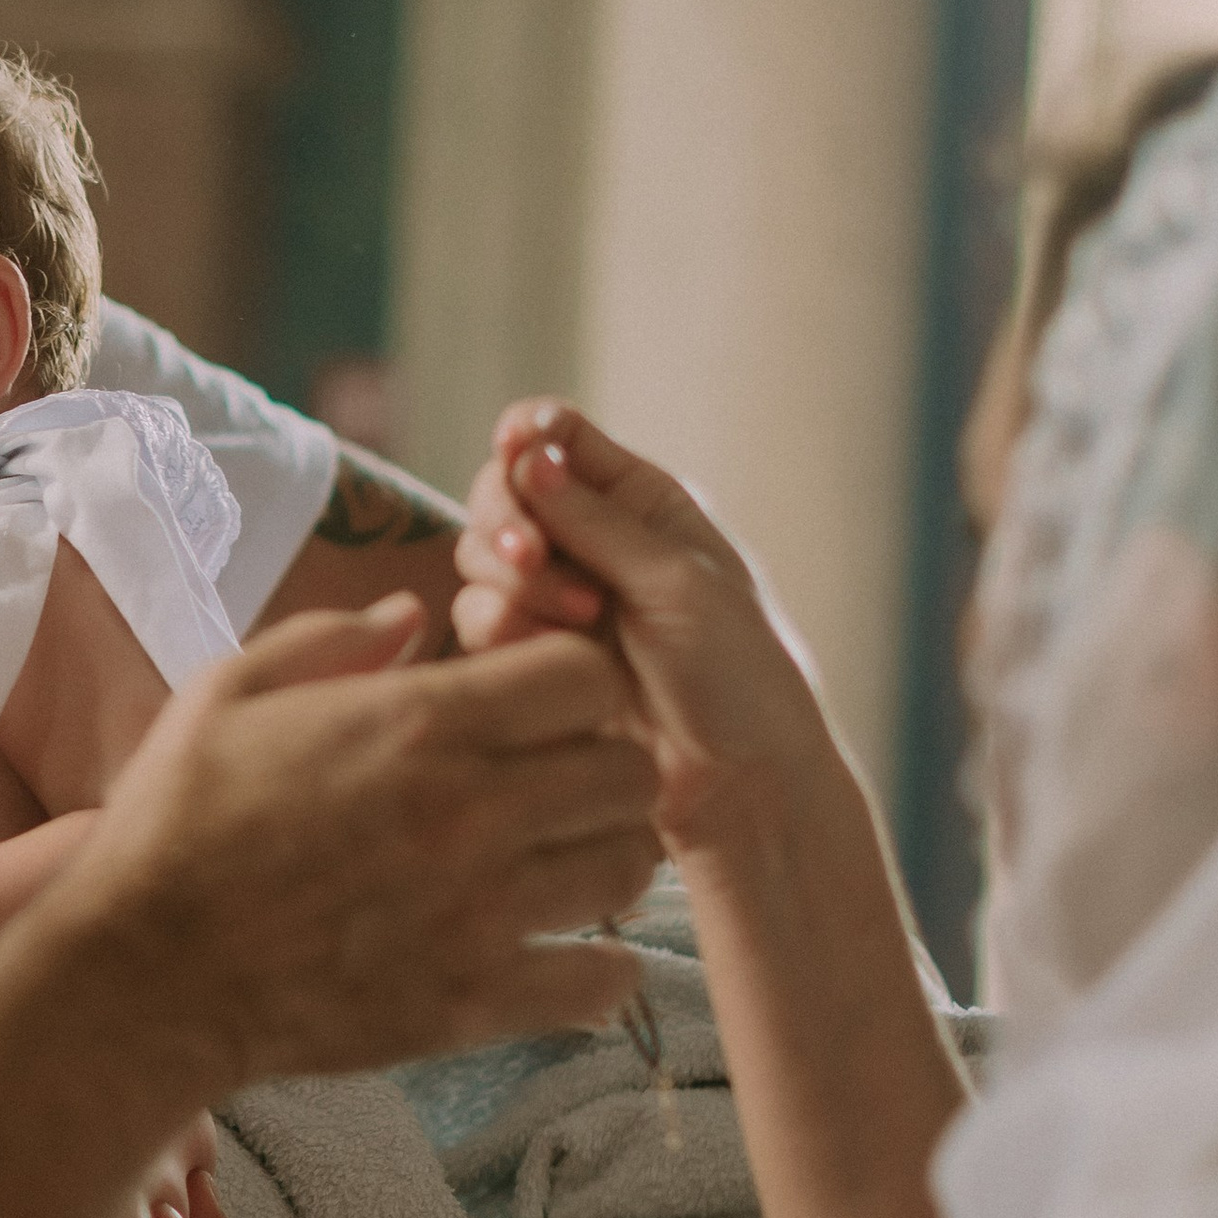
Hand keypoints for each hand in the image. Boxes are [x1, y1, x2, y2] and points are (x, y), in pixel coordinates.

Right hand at [49, 598, 659, 1086]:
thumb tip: (412, 611)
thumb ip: (329, 639)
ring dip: (604, 860)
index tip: (534, 709)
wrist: (139, 975)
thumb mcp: (226, 694)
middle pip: (629, 769)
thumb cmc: (172, 824)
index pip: (587, 673)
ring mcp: (481, 912)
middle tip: (553, 789)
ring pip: (632, 866)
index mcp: (418, 723)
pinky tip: (558, 957)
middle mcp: (471, 810)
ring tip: (557, 868)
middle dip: (600, 767)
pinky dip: (597, 971)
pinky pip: (604, 982)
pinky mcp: (472, 1002)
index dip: (572, 683)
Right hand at [453, 403, 838, 864]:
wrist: (737, 781)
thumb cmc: (737, 673)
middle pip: (502, 494)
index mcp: (641, 502)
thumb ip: (595, 519)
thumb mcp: (676, 581)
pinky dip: (501, 630)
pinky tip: (547, 654)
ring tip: (572, 622)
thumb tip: (524, 450)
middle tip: (532, 559)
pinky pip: (480, 620)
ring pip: (481, 558)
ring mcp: (557, 598)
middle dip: (509, 521)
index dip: (526, 435)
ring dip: (509, 582)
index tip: (512, 445)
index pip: (559, 439)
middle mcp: (592, 540)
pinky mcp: (532, 655)